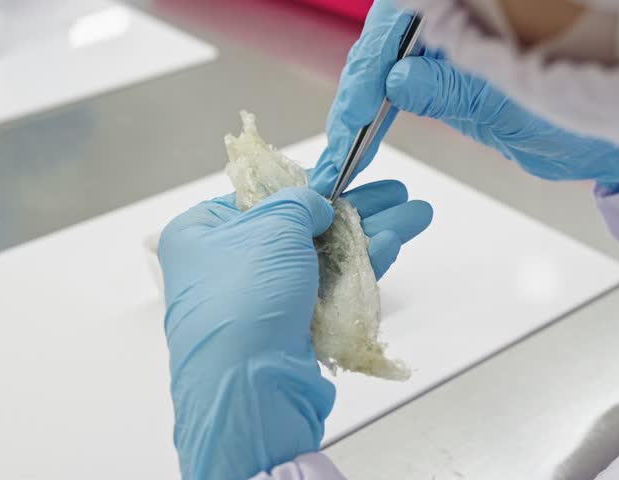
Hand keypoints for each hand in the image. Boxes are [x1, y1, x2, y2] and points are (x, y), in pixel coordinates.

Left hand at [158, 181, 430, 478]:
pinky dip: (359, 267)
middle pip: (301, 226)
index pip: (261, 197)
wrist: (248, 391)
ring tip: (415, 215)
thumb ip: (300, 203)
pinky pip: (326, 288)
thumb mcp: (273, 228)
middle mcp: (226, 264)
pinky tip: (394, 244)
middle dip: (355, 209)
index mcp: (203, 232)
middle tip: (398, 194)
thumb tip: (315, 203)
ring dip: (369, 235)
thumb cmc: (247, 298)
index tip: (347, 175)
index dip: (309, 185)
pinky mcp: (287, 329)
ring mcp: (259, 299)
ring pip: (321, 257)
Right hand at [310, 0, 618, 193]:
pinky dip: (384, 100)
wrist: (611, 139)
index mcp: (481, 8)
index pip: (406, 20)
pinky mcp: (455, 58)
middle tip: (344, 135)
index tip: (358, 109)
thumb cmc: (584, 118)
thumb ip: (457, 92)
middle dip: (362, 82)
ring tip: (347, 139)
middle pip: (392, 31)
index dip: (374, 63)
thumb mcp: (519, 109)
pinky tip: (368, 125)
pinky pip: (408, 70)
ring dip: (366, 94)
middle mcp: (468, 10)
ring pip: (394, 51)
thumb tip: (398, 79)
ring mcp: (461, 32)